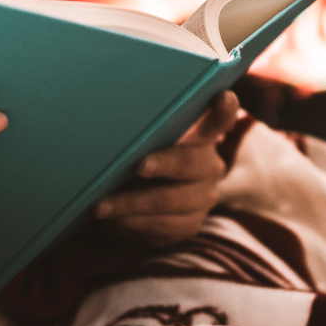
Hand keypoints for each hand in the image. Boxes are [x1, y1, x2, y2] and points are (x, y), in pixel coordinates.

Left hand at [94, 91, 239, 245]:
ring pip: (173, 202)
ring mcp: (203, 197)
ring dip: (134, 204)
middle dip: (165, 164)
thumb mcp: (139, 138)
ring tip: (102, 206)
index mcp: (201, 135)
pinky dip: (135, 224)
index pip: (219, 118)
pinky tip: (113, 220)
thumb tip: (107, 115)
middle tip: (140, 166)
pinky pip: (165, 228)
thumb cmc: (135, 154)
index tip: (223, 97)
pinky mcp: (189, 224)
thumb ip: (140, 127)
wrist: (134, 194)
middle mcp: (209, 165)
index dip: (223, 110)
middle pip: (191, 163)